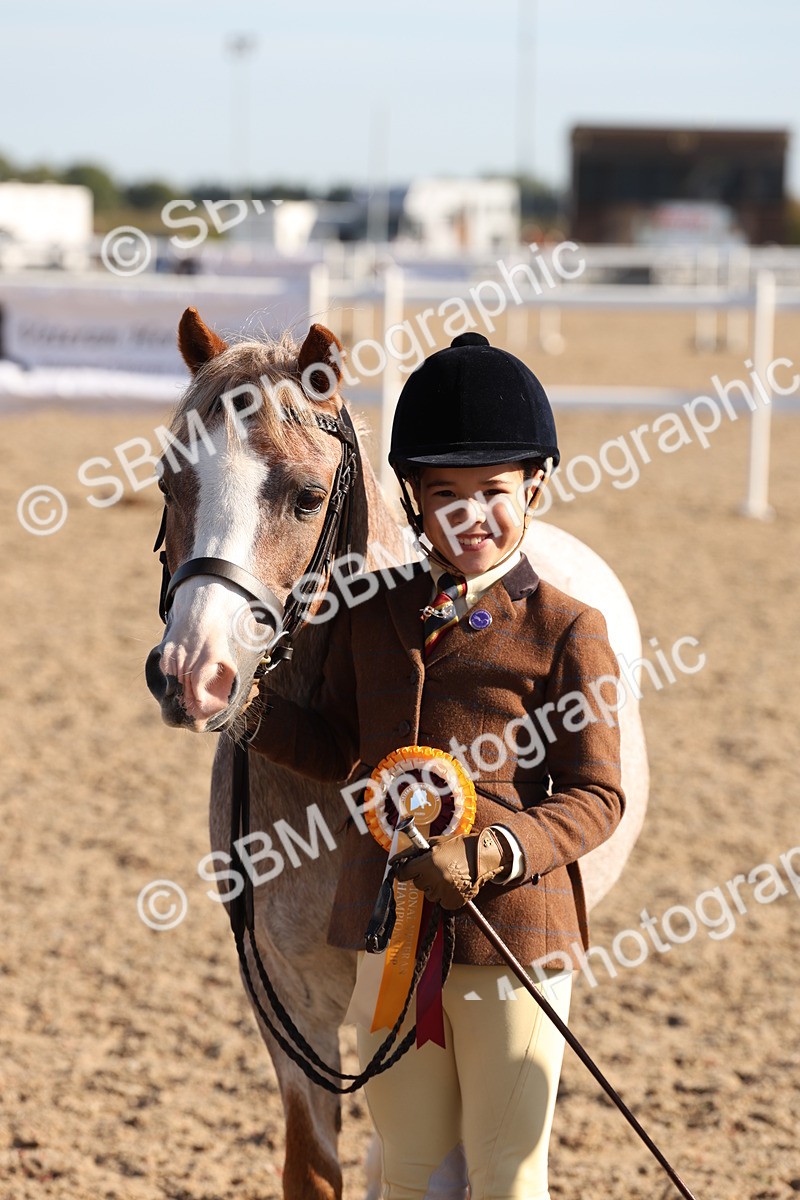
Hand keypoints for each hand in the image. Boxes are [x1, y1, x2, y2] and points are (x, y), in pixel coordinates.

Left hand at [391, 829, 510, 909]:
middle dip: (423, 876)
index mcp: (428, 862)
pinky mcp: (453, 901)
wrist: (483, 856)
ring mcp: (444, 892)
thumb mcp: (435, 843)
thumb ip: (414, 851)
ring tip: (447, 875)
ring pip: (429, 894)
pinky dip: (445, 895)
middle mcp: (435, 878)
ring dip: (434, 887)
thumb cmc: (457, 846)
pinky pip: (441, 902)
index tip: (406, 870)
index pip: (404, 873)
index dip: (404, 871)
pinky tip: (453, 884)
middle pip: (418, 884)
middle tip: (435, 868)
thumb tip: (393, 860)